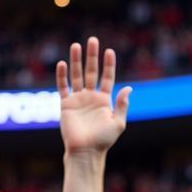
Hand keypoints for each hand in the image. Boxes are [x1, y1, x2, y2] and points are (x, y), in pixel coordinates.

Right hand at [57, 37, 130, 154]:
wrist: (85, 152)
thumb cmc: (103, 141)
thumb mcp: (118, 123)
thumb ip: (122, 105)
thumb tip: (129, 89)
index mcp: (104, 101)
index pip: (107, 78)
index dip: (108, 65)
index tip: (109, 51)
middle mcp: (91, 98)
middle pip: (91, 72)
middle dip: (92, 56)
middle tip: (92, 40)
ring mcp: (78, 100)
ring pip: (77, 76)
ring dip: (76, 61)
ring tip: (76, 45)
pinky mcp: (66, 105)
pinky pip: (63, 87)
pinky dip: (62, 76)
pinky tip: (62, 64)